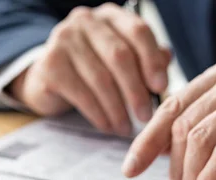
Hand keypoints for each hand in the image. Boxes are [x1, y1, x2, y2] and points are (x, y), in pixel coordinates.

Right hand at [9, 3, 170, 135]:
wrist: (47, 80)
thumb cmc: (91, 70)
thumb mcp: (120, 61)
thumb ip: (145, 58)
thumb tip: (167, 59)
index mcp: (109, 15)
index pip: (138, 31)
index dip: (153, 61)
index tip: (161, 88)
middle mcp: (85, 21)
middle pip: (120, 56)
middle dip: (136, 91)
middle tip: (146, 117)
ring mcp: (63, 40)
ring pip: (101, 79)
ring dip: (118, 109)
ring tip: (126, 129)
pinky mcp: (50, 65)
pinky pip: (82, 95)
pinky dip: (99, 115)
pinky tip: (108, 127)